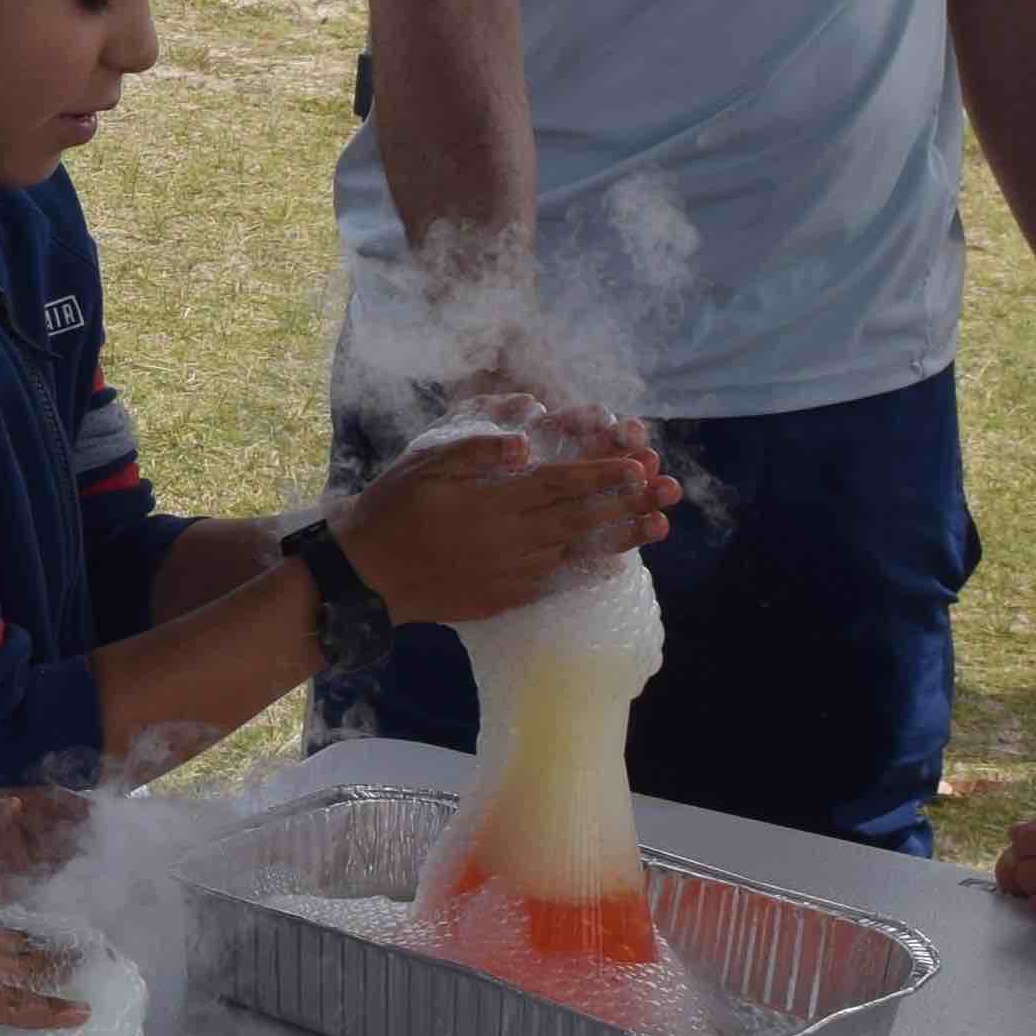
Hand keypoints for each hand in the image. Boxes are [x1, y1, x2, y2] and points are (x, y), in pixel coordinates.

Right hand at [336, 416, 671, 626]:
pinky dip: (587, 574)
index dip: (604, 474)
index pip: (563, 483)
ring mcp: (511, 570)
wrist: (368, 575)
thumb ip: (479, 447)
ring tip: (657, 528)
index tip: (639, 466)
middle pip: (582, 517)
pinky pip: (555, 584)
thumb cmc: (394, 508)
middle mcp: (513, 536)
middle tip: (668, 494)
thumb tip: (527, 439)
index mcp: (497, 498)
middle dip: (628, 504)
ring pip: (577, 551)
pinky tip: (612, 568)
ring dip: (620, 538)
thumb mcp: (428, 461)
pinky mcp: (503, 596)